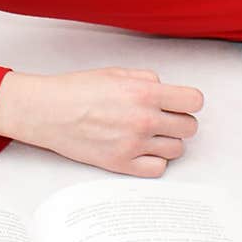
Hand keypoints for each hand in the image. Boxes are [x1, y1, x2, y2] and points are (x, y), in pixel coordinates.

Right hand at [0, 67, 203, 176]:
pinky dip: (153, 161)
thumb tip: (165, 90)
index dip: (188, 101)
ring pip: (177, 149)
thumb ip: (146, 79)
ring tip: (148, 134)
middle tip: (162, 118)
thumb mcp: (116, 72)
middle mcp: (144, 119)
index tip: (180, 103)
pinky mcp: (122, 164)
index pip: (194, 101)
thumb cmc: (76, 90)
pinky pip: (158, 169)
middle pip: (189, 127)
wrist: (47, 111)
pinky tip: (141, 150)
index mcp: (144, 92)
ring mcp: (134, 144)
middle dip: (179, 121)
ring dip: (167, 141)